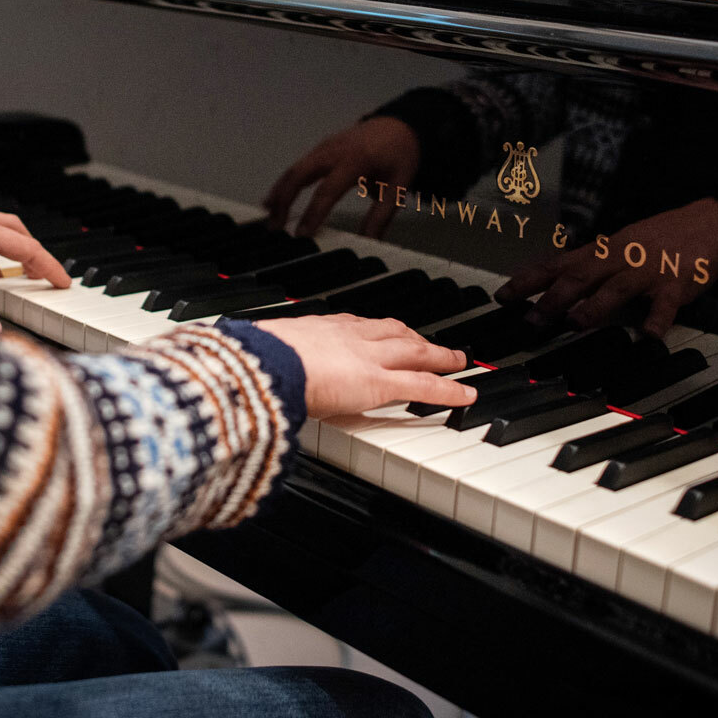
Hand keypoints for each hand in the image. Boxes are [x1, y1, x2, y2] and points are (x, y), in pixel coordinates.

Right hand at [256, 314, 472, 418]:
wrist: (264, 365)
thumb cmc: (254, 362)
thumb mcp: (261, 355)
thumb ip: (267, 361)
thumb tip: (251, 372)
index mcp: (320, 327)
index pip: (357, 324)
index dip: (376, 330)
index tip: (384, 332)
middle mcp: (350, 335)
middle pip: (393, 331)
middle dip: (415, 336)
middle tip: (431, 342)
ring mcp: (368, 357)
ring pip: (415, 351)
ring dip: (439, 355)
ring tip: (457, 361)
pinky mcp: (381, 383)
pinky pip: (424, 386)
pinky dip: (449, 389)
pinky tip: (466, 393)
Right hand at [263, 116, 419, 237]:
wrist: (401, 126)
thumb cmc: (399, 157)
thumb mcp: (397, 187)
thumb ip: (380, 216)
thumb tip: (367, 244)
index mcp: (354, 160)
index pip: (327, 190)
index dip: (312, 213)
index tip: (301, 235)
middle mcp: (333, 151)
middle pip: (299, 175)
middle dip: (283, 200)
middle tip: (274, 227)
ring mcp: (324, 147)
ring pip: (294, 169)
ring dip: (279, 193)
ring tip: (268, 218)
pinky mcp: (321, 149)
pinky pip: (298, 166)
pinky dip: (284, 183)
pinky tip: (274, 200)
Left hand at [496, 198, 717, 338]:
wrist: (711, 221)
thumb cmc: (658, 239)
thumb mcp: (618, 246)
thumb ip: (588, 266)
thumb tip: (550, 284)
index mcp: (603, 250)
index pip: (557, 265)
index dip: (528, 281)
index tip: (502, 297)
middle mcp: (621, 257)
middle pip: (581, 276)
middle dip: (553, 298)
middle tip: (531, 321)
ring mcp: (649, 270)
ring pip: (617, 287)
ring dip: (595, 306)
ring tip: (576, 323)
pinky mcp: (678, 284)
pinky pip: (666, 305)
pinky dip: (657, 320)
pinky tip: (647, 336)